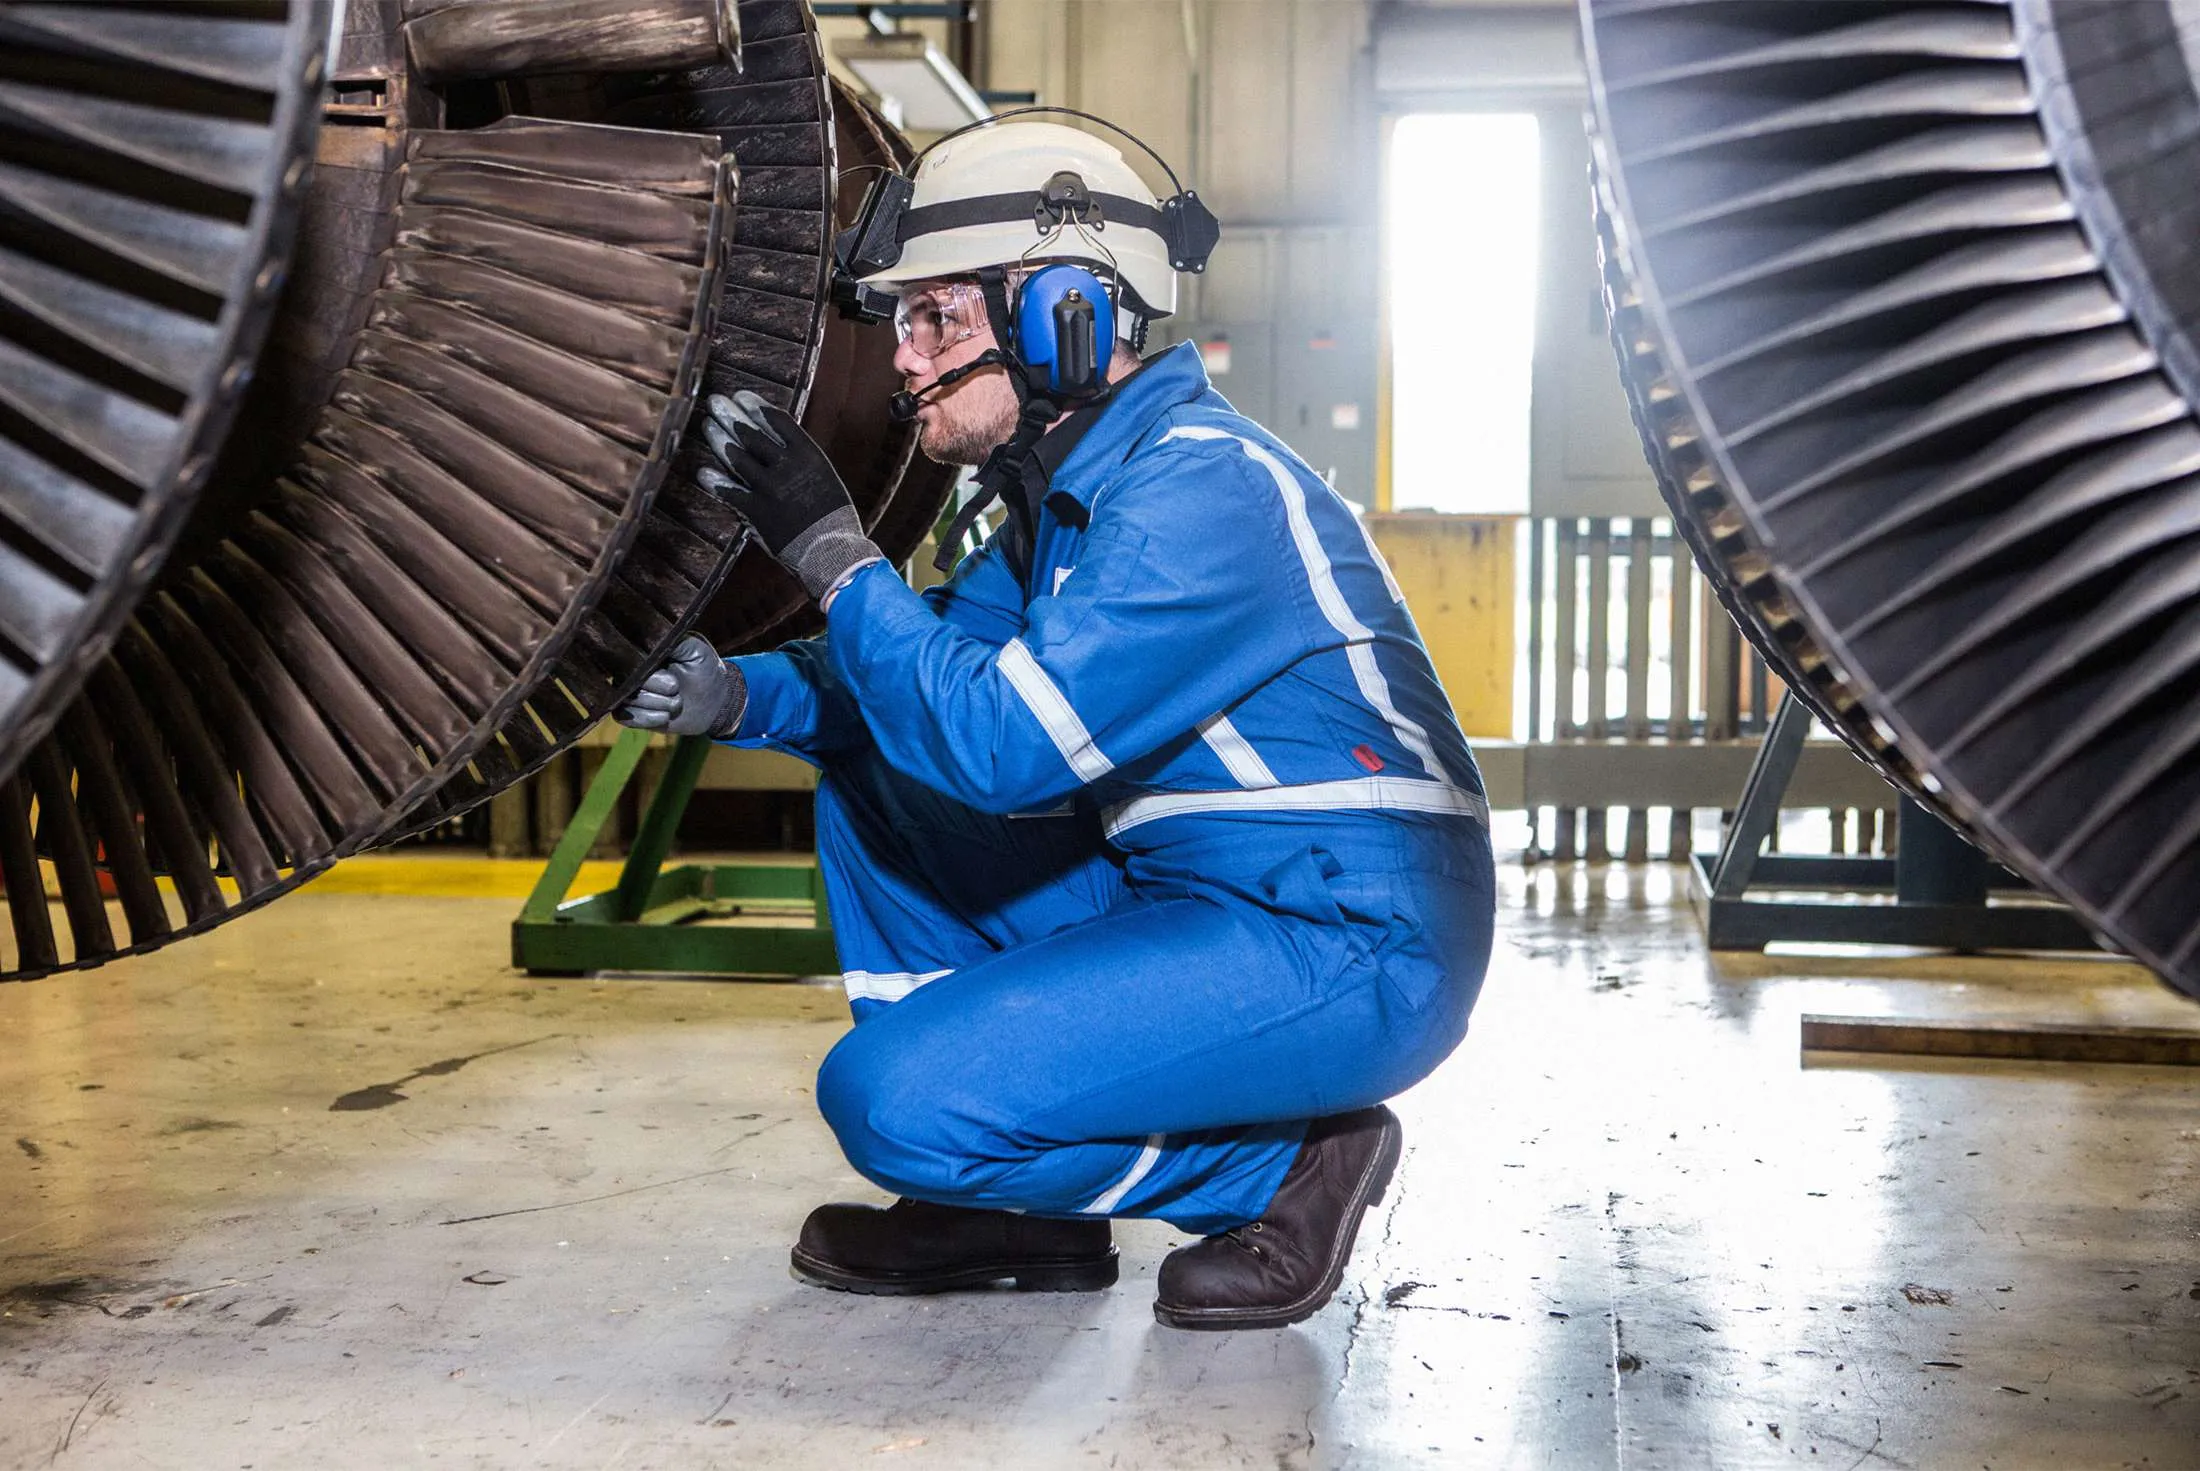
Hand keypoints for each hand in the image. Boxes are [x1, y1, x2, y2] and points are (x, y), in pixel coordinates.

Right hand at [617, 634, 746, 737]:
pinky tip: (666, 716)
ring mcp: (628, 691)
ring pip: (628, 700)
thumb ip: (674, 640)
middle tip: (677, 689)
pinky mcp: (630, 713)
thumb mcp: (695, 650)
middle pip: (629, 680)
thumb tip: (653, 632)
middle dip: (659, 689)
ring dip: (658, 704)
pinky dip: (649, 718)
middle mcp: (631, 670)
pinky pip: (625, 717)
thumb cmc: (705, 671)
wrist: (713, 702)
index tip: (674, 682)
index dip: (654, 673)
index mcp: (645, 652)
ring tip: (676, 703)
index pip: (632, 657)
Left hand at [695, 390, 881, 600]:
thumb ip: (801, 461)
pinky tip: (702, 471)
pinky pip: (729, 492)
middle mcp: (787, 466)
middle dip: (730, 414)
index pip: (777, 421)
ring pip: (737, 457)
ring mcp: (769, 488)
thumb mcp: (825, 478)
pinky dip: (714, 481)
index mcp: (808, 455)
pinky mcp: (756, 511)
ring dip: (718, 438)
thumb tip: (778, 445)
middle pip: (752, 433)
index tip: (741, 396)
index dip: (756, 406)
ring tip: (707, 424)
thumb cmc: (835, 517)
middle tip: (715, 401)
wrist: (833, 550)